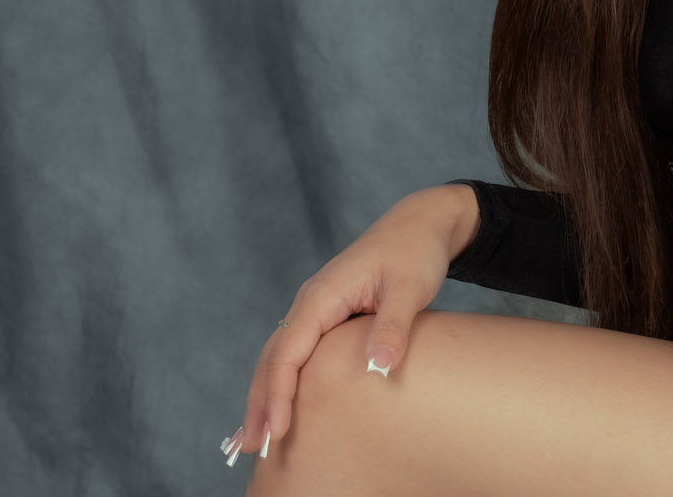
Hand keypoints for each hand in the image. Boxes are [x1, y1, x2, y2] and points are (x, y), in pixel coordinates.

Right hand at [231, 184, 477, 456]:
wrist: (420, 223)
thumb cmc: (416, 250)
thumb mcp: (410, 287)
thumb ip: (392, 326)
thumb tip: (378, 366)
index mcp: (324, 292)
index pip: (290, 350)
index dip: (280, 392)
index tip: (277, 431)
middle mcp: (311, 300)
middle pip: (274, 356)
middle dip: (260, 402)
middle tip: (252, 448)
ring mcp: (316, 306)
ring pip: (280, 355)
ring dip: (266, 394)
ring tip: (255, 439)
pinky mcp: (327, 313)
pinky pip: (296, 351)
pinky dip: (282, 380)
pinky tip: (281, 406)